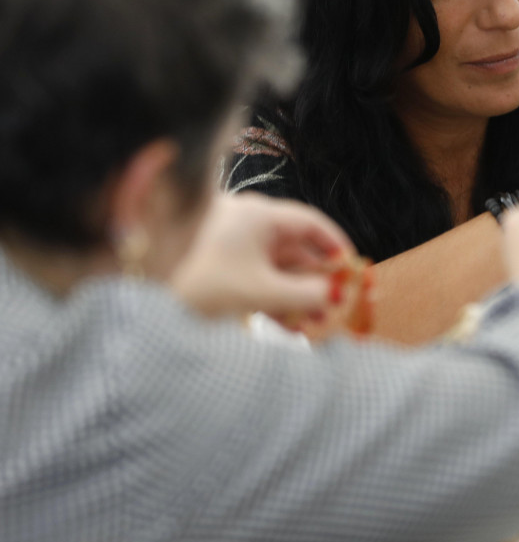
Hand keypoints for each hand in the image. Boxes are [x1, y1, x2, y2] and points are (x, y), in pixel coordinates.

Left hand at [169, 193, 363, 337]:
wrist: (142, 299)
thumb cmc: (203, 282)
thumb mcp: (260, 292)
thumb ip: (304, 295)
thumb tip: (335, 296)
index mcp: (260, 216)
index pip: (310, 223)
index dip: (335, 245)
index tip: (352, 269)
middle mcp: (249, 224)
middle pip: (296, 249)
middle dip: (316, 280)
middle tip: (335, 305)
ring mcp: (234, 245)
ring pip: (277, 268)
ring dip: (297, 295)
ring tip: (314, 324)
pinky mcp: (221, 266)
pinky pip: (258, 278)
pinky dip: (274, 298)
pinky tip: (287, 325)